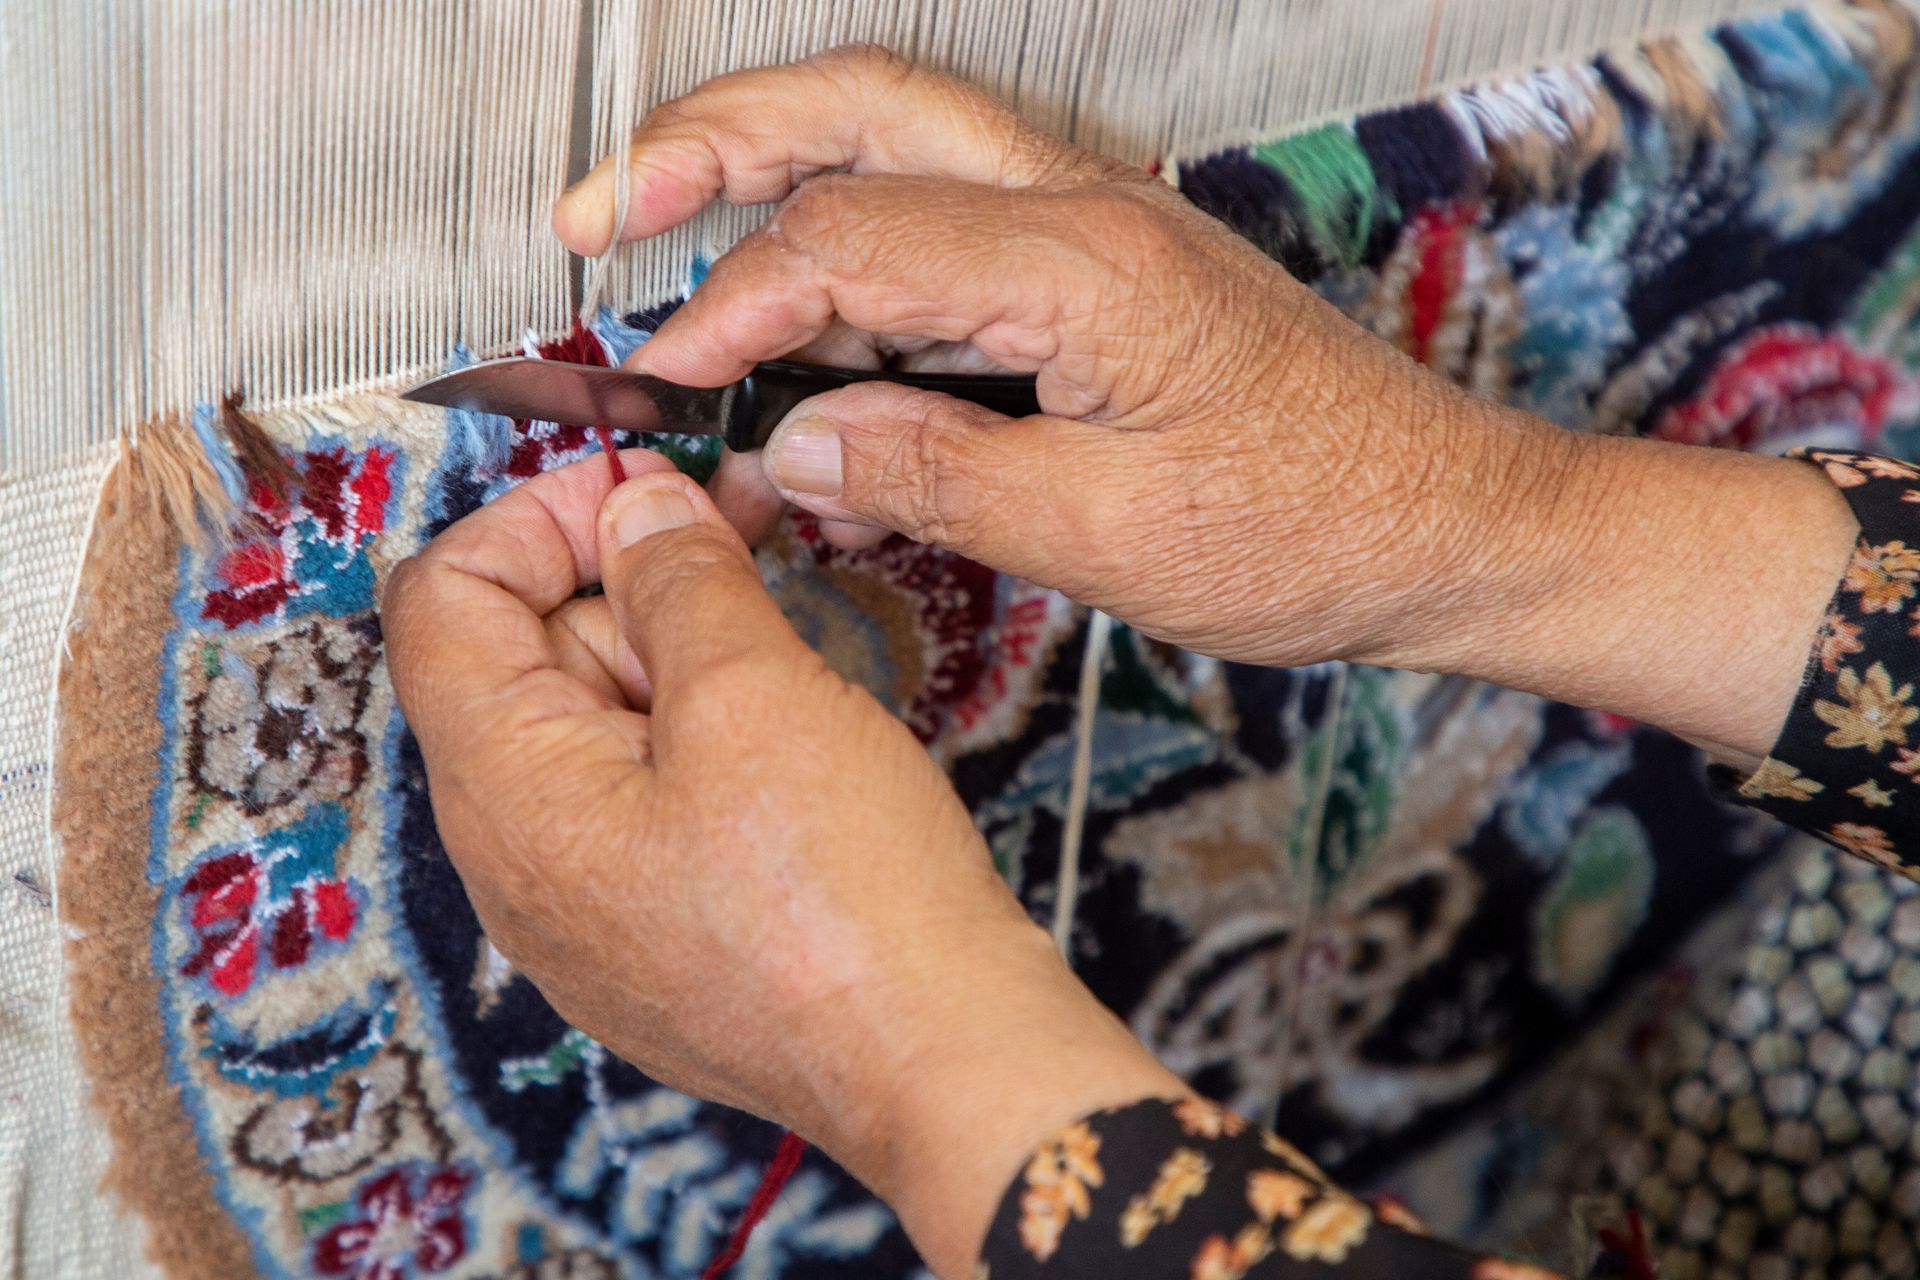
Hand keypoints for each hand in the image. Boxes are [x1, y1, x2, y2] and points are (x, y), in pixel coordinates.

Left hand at [382, 454, 1181, 1276]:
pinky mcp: (652, 931)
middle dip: (621, 574)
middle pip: (520, 656)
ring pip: (591, 725)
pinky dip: (695, 730)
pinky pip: (639, 796)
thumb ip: (675, 576)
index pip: (446, 597)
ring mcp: (584, 907)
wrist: (934, 1060)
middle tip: (733, 531)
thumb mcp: (754, 691)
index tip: (639, 485)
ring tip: (778, 630)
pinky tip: (781, 721)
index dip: (540, 513)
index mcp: (506, 792)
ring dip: (673, 648)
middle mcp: (518, 860)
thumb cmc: (843, 909)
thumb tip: (634, 509)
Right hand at [555, 44, 1516, 671]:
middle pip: (862, 110)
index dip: (730, 312)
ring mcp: (1096, 228)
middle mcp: (1086, 211)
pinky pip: (948, 229)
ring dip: (772, 169)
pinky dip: (854, 259)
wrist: (1442, 525)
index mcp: (1087, 262)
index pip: (848, 239)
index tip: (662, 390)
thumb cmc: (1317, 529)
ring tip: (662, 223)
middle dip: (712, 144)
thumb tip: (795, 442)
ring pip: (900, 141)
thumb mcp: (1108, 538)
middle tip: (604, 208)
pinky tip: (808, 331)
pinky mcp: (1099, 273)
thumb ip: (935, 477)